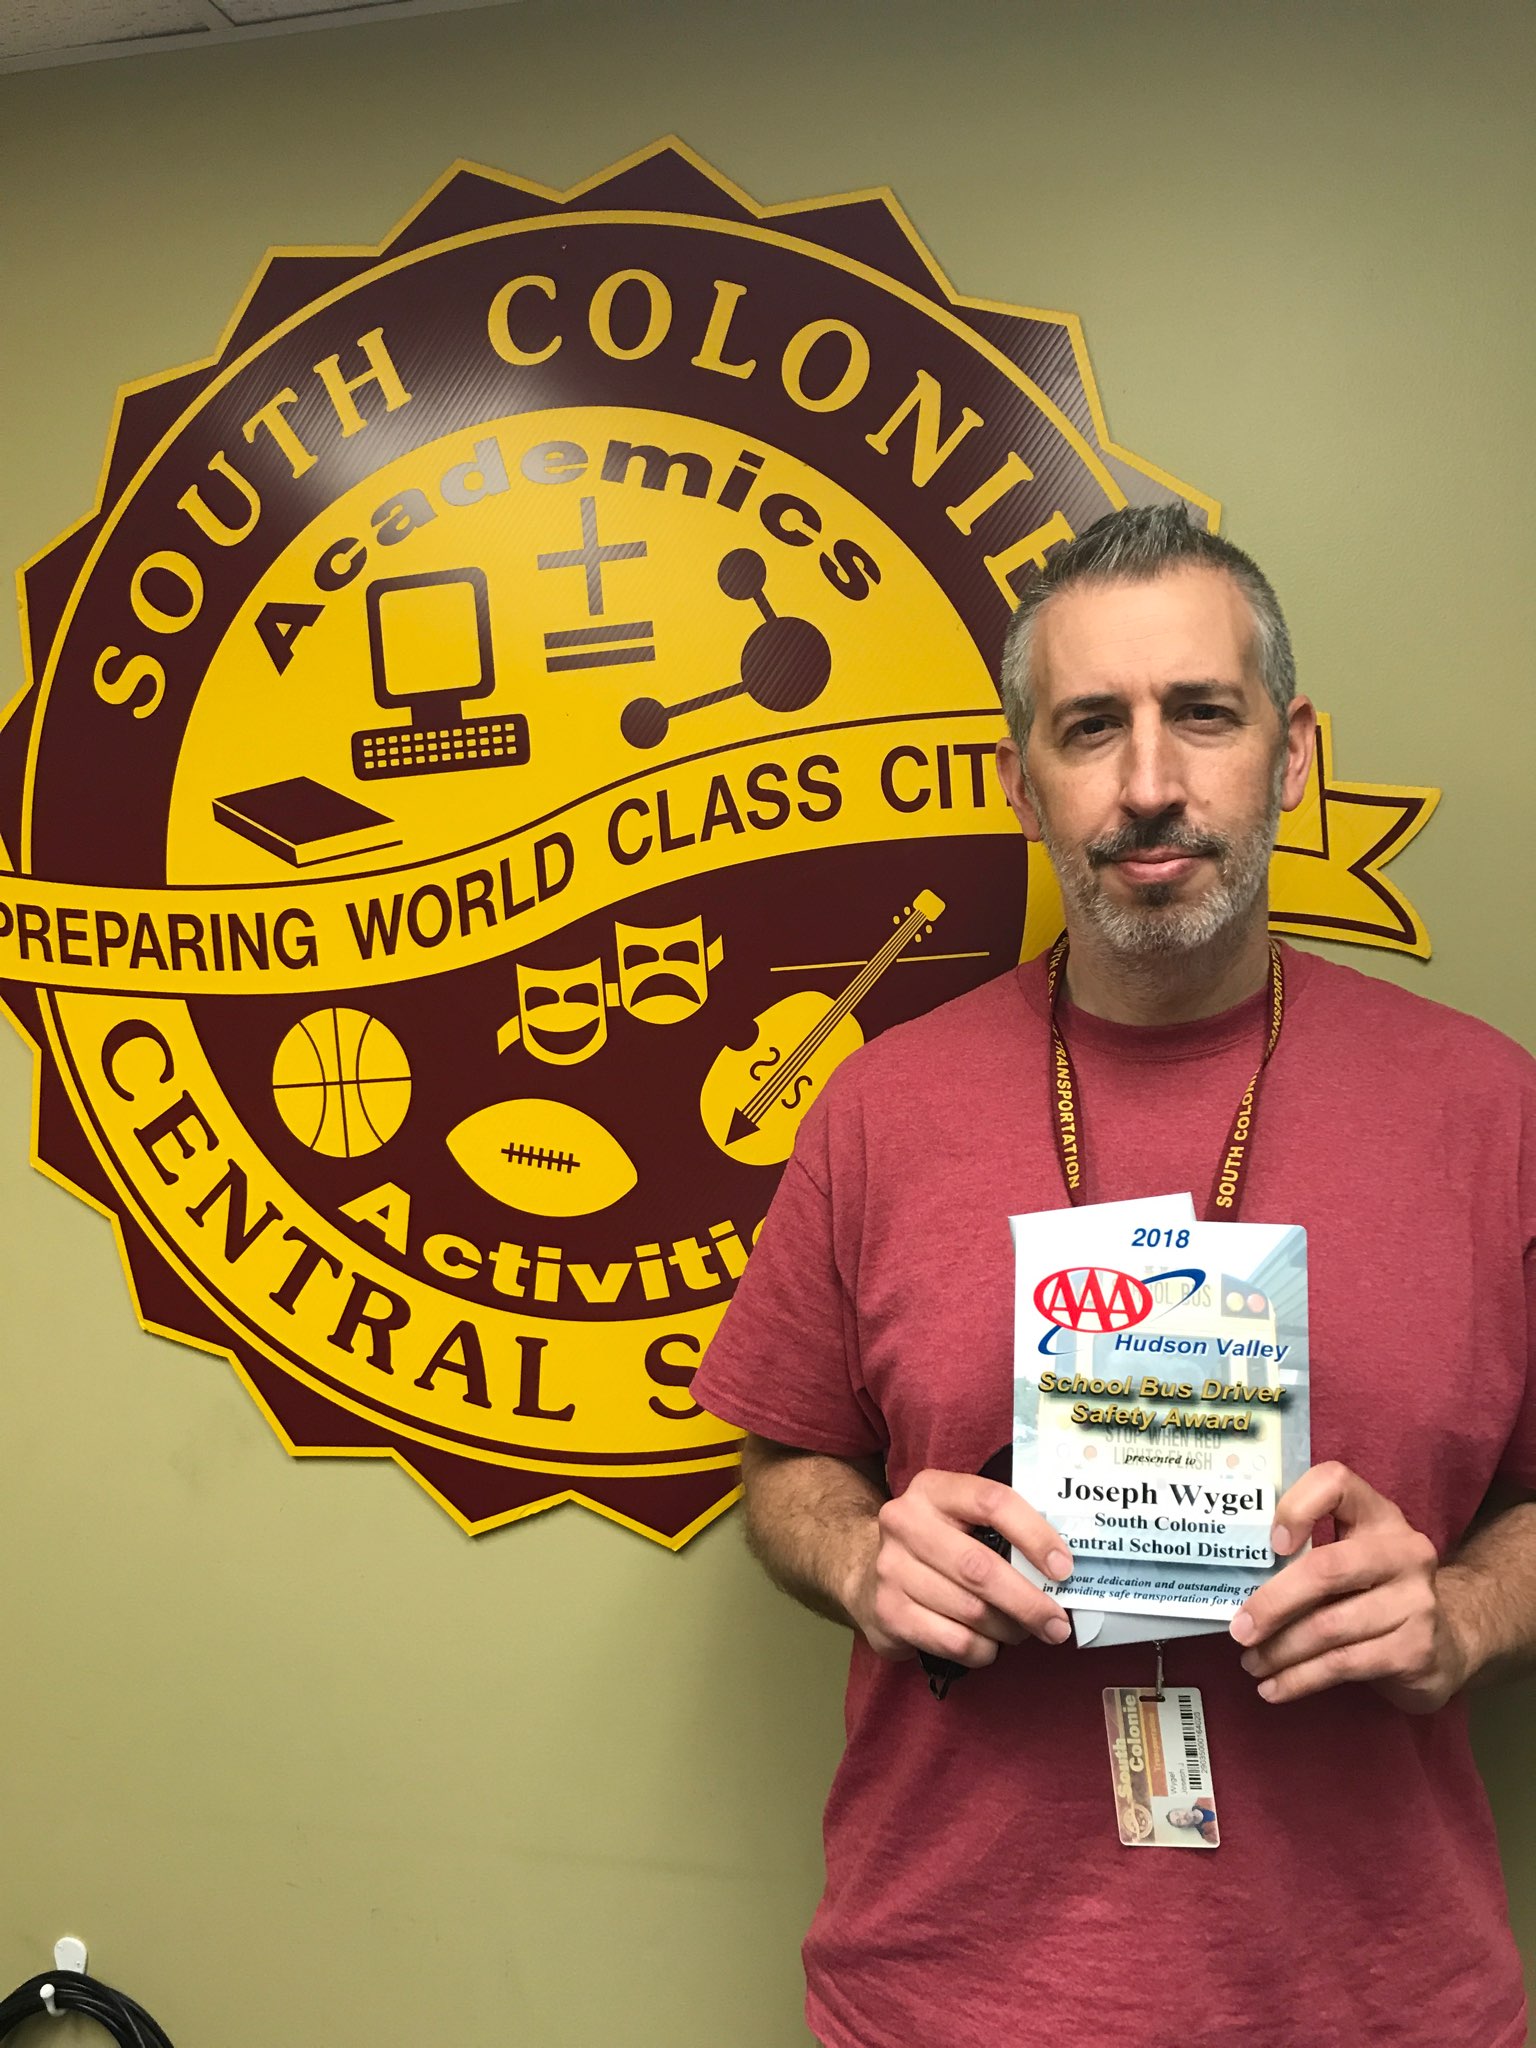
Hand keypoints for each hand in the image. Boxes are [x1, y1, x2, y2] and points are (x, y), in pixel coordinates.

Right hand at [842, 1468, 1073, 1667]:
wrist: (866, 1570)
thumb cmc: (936, 1545)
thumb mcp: (959, 1518)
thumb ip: (1002, 1529)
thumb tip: (1063, 1568)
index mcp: (932, 1489)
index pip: (992, 1502)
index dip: (1035, 1535)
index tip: (1064, 1568)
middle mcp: (905, 1522)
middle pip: (981, 1567)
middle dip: (1028, 1601)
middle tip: (1057, 1624)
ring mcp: (891, 1569)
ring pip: (971, 1611)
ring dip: (1009, 1629)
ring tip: (1023, 1632)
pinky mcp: (888, 1613)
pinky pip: (954, 1642)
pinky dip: (983, 1650)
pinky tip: (989, 1644)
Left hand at [1229, 1461, 1466, 1712]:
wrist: (1445, 1644)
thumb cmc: (1375, 1593)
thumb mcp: (1350, 1560)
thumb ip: (1306, 1556)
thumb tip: (1234, 1580)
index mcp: (1379, 1516)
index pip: (1335, 1482)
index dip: (1296, 1506)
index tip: (1270, 1543)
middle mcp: (1404, 1552)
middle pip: (1325, 1569)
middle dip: (1272, 1603)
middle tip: (1238, 1630)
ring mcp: (1416, 1602)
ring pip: (1329, 1627)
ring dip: (1280, 1650)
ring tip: (1251, 1662)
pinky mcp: (1416, 1650)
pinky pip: (1343, 1665)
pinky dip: (1300, 1679)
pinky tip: (1274, 1687)